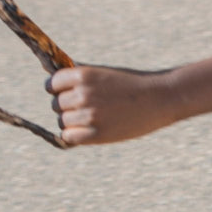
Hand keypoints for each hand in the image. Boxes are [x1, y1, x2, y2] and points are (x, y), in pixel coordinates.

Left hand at [46, 65, 180, 145]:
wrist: (159, 99)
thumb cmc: (133, 84)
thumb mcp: (104, 74)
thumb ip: (81, 79)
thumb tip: (55, 85)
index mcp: (83, 75)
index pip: (52, 85)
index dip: (58, 90)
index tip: (67, 95)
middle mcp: (83, 94)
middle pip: (56, 105)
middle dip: (67, 107)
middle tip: (87, 109)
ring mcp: (89, 115)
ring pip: (63, 121)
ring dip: (73, 122)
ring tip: (92, 120)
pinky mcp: (98, 134)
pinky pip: (69, 136)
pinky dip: (74, 135)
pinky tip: (87, 132)